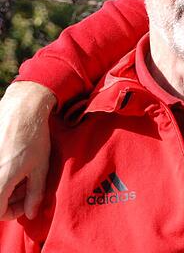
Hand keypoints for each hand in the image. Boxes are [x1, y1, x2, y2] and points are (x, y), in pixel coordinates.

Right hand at [0, 81, 54, 219]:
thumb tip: (30, 213)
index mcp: (0, 181)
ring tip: (23, 173)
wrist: (21, 109)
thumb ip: (35, 194)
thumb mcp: (40, 168)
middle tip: (28, 186)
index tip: (26, 202)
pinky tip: (14, 164)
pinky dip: (3, 173)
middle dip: (11, 197)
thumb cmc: (33, 137)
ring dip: (7, 185)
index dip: (13, 211)